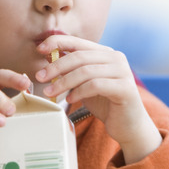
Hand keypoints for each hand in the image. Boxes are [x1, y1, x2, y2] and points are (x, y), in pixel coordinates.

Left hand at [35, 35, 161, 163]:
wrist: (128, 126)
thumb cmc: (105, 104)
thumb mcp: (85, 83)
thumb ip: (72, 70)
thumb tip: (49, 58)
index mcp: (106, 53)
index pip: (78, 42)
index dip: (58, 42)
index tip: (40, 49)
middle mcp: (116, 58)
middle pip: (80, 57)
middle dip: (56, 66)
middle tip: (40, 77)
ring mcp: (123, 72)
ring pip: (86, 71)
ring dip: (64, 81)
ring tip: (50, 92)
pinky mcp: (125, 88)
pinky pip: (96, 85)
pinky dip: (79, 91)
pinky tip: (70, 99)